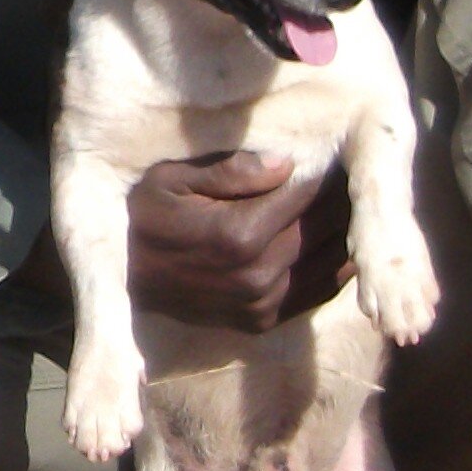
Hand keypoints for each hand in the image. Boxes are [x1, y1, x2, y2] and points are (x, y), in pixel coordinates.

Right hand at [120, 152, 354, 333]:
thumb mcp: (169, 179)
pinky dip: (336, 267)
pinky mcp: (261, 321)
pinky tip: (342, 243)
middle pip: (324, 227)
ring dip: (345, 231)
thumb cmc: (143, 216)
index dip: (327, 168)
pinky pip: (317, 292)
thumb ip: (228, 172)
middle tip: (351, 172)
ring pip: (330, 261)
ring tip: (349, 203)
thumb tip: (286, 163)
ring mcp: (261, 304)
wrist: (119, 278)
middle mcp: (257, 275)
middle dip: (340, 197)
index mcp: (237, 234)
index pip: (306, 192)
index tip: (336, 149)